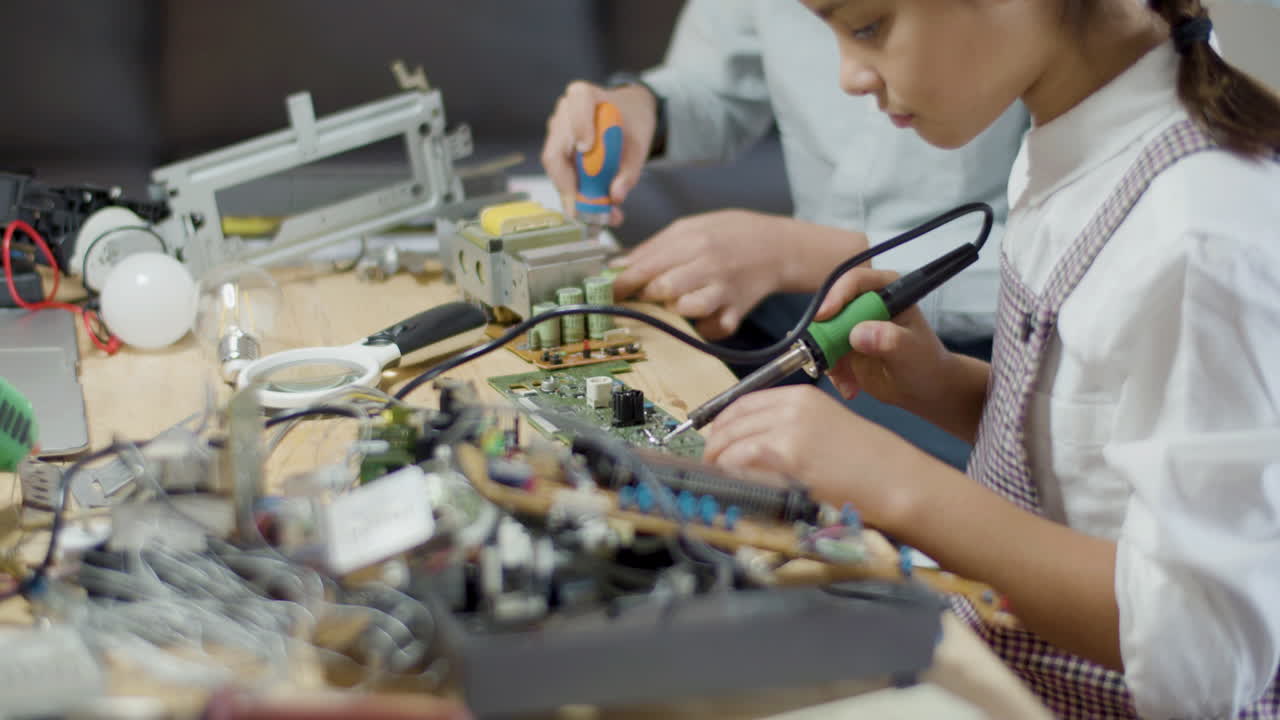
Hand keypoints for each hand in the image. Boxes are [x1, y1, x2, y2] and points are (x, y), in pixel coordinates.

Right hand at [540, 81, 656, 223]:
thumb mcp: (639, 144)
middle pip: (556, 151)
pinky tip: (591, 206)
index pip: (576, 107)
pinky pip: (560, 174)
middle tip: (585, 210)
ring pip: (556, 168)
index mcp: (584, 96)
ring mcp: (556, 131)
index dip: (579, 127)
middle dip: (569, 185)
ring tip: (597, 215)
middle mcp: (564, 112)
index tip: (587, 148)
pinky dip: (574, 193)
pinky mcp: (556, 149)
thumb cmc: (632, 123)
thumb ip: (630, 170)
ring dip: (573, 194)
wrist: (628, 116)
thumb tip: (616, 196)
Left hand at [611, 210, 793, 339]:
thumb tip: (618, 265)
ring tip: (675, 303)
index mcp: (693, 241)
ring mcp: (724, 291)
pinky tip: (701, 316)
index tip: (609, 292)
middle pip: (662, 289)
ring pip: (686, 310)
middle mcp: (708, 266)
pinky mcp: (736, 312)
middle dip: (646, 295)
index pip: (646, 266)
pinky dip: (702, 328)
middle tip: (644, 296)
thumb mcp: (691, 226)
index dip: (622, 283)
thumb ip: (654, 246)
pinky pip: (712, 330)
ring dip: (674, 311)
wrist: (778, 246)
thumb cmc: (731, 233)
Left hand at [702, 385, 922, 527]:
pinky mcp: (788, 456)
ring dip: (718, 460)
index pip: (744, 402)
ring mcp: (788, 430)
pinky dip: (729, 471)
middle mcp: (792, 407)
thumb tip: (752, 447)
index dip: (723, 423)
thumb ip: (790, 430)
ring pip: (730, 440)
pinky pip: (740, 460)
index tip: (716, 440)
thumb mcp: (828, 429)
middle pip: (732, 420)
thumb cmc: (871, 464)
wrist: (899, 481)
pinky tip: (732, 483)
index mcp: (803, 396)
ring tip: (719, 477)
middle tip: (711, 463)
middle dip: (715, 443)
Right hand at [813, 267, 955, 419]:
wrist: (925, 389)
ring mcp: (852, 325)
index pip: (856, 281)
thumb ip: (889, 340)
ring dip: (826, 357)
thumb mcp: (911, 351)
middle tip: (822, 353)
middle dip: (823, 331)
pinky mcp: (842, 347)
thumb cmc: (926, 363)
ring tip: (844, 380)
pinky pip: (824, 355)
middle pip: (831, 305)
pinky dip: (833, 373)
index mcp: (887, 291)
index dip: (836, 295)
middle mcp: (866, 304)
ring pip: (823, 332)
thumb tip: (858, 333)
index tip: (824, 316)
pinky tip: (850, 388)